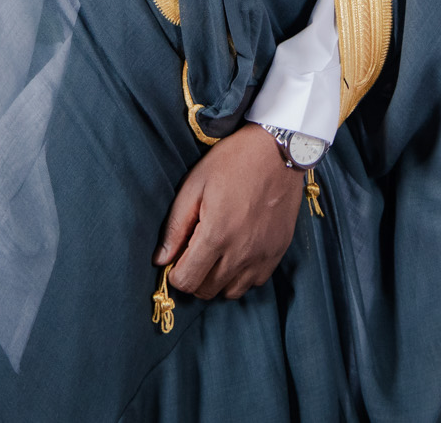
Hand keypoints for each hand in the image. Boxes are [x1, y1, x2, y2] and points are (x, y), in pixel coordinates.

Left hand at [154, 124, 303, 299]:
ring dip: (219, 279)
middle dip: (194, 277)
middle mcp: (241, 252)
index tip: (177, 257)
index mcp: (216, 235)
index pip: (186, 282)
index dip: (175, 274)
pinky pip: (255, 282)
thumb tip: (161, 259)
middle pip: (207, 291)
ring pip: (231, 292)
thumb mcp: (194, 185)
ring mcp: (263, 254)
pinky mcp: (279, 251)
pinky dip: (242, 275)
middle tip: (195, 253)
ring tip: (217, 254)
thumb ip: (176, 226)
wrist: (279, 149)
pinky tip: (239, 251)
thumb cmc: (233, 162)